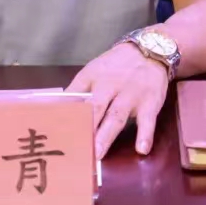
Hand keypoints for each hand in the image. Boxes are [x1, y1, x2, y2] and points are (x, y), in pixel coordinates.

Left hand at [65, 42, 169, 158]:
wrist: (149, 51)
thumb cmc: (116, 66)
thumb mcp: (94, 70)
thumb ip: (78, 90)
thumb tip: (57, 109)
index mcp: (92, 77)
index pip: (75, 94)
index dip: (64, 111)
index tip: (55, 129)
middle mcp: (110, 85)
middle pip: (95, 107)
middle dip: (85, 127)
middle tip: (76, 147)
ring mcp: (130, 94)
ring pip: (116, 116)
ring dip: (106, 135)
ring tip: (98, 153)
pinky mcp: (149, 102)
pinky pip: (147, 120)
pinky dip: (145, 135)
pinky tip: (141, 149)